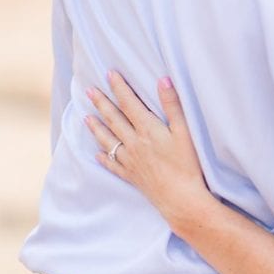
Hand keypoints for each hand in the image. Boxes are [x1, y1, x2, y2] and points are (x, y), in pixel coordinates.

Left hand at [84, 72, 212, 227]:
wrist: (181, 199)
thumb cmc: (187, 165)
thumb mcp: (185, 132)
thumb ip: (173, 105)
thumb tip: (163, 80)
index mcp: (147, 130)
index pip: (129, 103)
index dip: (119, 88)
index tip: (110, 74)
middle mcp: (133, 143)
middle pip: (113, 119)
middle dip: (101, 103)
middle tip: (89, 90)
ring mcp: (130, 161)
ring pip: (107, 140)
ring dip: (96, 127)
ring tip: (86, 117)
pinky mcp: (131, 176)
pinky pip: (112, 164)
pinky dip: (103, 158)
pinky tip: (97, 154)